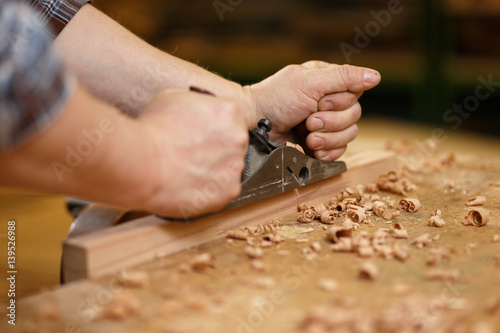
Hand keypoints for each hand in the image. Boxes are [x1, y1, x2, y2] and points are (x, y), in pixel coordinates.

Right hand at [138, 89, 255, 217]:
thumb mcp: (176, 98)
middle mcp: (238, 139)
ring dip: (217, 168)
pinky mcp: (228, 192)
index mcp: (231, 111)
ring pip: (231, 167)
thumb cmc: (152, 129)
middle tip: (197, 151)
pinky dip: (211, 189)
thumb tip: (203, 109)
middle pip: (238, 142)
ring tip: (190, 169)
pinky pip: (224, 189)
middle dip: (222, 146)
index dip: (230, 123)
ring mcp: (235, 167)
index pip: (246, 116)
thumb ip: (201, 104)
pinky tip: (191, 183)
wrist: (140, 164)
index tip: (219, 129)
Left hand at [243, 61, 380, 159]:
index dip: (340, 103)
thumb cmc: (276, 98)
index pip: (355, 93)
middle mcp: (328, 101)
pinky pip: (339, 151)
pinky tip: (313, 151)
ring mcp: (324, 123)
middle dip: (331, 123)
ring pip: (349, 135)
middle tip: (309, 122)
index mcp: (328, 81)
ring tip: (308, 138)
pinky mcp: (318, 143)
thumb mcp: (310, 82)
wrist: (254, 124)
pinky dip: (328, 153)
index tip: (319, 103)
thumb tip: (375, 77)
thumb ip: (343, 77)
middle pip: (354, 116)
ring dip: (328, 139)